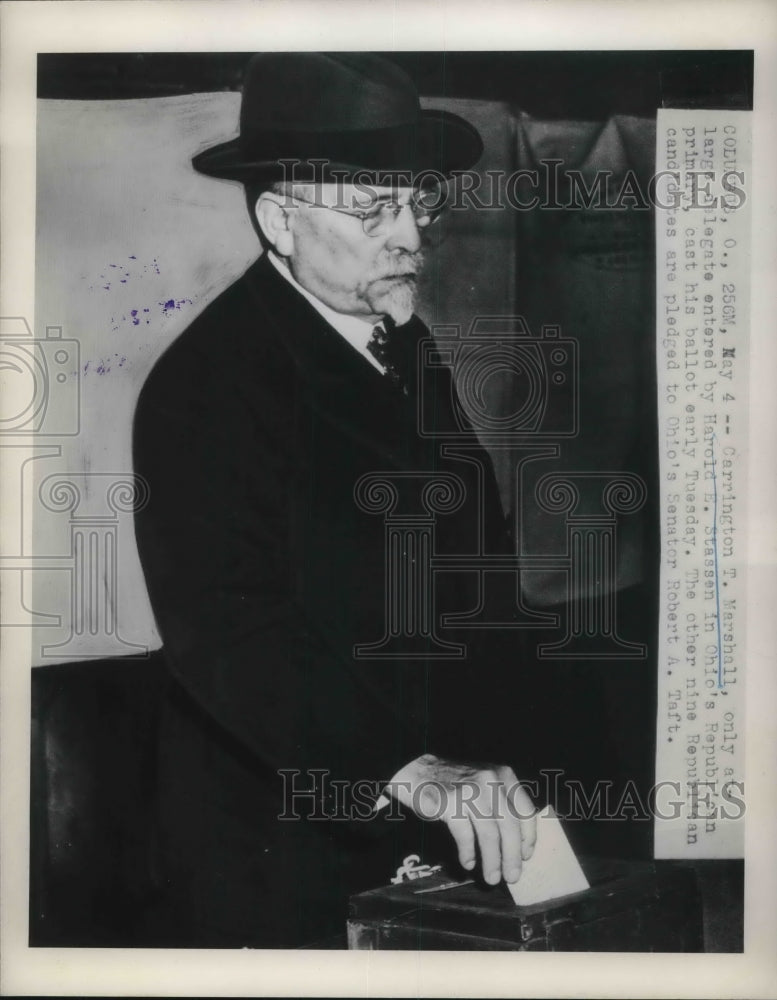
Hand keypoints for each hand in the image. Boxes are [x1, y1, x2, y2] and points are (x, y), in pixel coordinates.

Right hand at [384, 754, 536, 884]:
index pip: (526, 810)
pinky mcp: (451, 802)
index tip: (526, 856)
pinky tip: (468, 862)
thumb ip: (502, 804)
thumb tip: (517, 844)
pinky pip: (465, 835)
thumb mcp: (485, 783)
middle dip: (512, 856)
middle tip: (512, 877)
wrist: (417, 770)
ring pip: (489, 834)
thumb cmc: (455, 783)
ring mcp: (470, 791)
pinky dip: (468, 853)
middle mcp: (490, 781)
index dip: (528, 837)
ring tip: (491, 878)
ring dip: (492, 861)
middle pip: (509, 826)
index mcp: (503, 775)